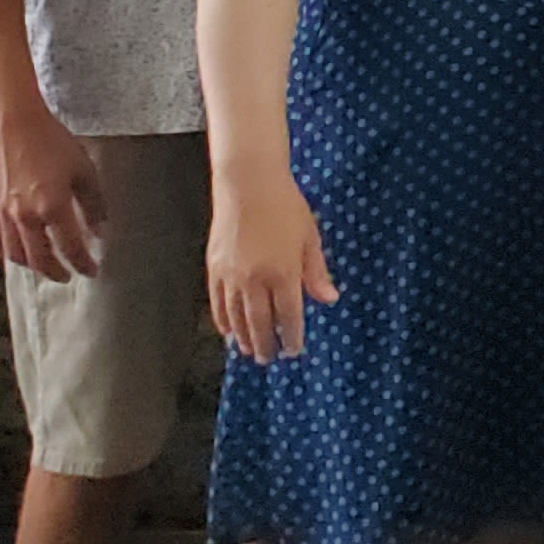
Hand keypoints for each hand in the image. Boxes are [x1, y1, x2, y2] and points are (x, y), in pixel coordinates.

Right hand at [0, 100, 105, 281]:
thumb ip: (94, 203)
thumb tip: (100, 230)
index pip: (70, 247)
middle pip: (40, 259)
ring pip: (15, 254)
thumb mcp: (83, 169)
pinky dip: (6, 252)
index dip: (83, 263)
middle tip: (68, 276)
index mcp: (52, 206)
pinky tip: (17, 251)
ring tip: (45, 267)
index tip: (92, 270)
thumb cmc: (52, 142)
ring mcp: (3, 214)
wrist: (14, 125)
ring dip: (32, 266)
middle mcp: (25, 216)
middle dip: (56, 272)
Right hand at [208, 174, 335, 360]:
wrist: (248, 184)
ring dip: (243, 338)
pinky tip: (228, 331)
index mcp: (283, 273)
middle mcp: (254, 280)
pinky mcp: (214, 269)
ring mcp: (231, 276)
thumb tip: (330, 300)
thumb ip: (316, 272)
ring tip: (249, 351)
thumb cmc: (286, 207)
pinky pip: (216, 304)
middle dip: (266, 344)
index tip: (294, 350)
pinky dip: (222, 321)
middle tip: (269, 358)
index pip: (288, 316)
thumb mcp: (309, 238)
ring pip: (236, 318)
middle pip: (259, 323)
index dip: (291, 336)